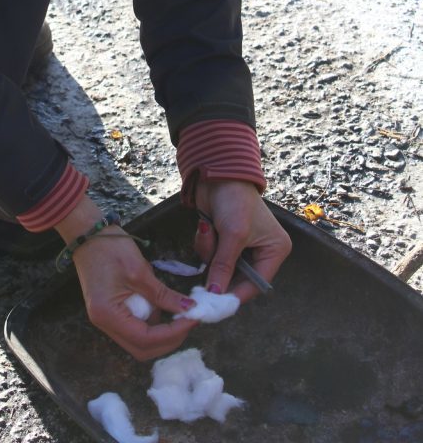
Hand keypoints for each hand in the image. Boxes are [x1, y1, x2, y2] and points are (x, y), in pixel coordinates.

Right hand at [56, 196, 197, 360]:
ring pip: (138, 342)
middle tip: (188, 321)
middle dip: (168, 339)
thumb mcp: (140, 271)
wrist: (88, 233)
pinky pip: (134, 328)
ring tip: (178, 314)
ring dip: (161, 333)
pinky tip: (162, 308)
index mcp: (109, 315)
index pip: (145, 339)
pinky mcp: (109, 312)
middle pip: (141, 348)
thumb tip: (190, 309)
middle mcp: (105, 324)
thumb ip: (164, 295)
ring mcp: (105, 320)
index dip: (172, 333)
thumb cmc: (111, 249)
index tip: (193, 319)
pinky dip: (151, 324)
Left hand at [194, 179, 291, 302]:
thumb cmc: (236, 201)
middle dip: (220, 269)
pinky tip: (206, 226)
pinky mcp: (222, 240)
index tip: (218, 307)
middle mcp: (260, 251)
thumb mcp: (234, 235)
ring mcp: (239, 246)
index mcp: (274, 250)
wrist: (217, 173)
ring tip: (210, 230)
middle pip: (236, 278)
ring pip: (219, 267)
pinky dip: (205, 244)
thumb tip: (215, 295)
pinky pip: (210, 255)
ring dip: (210, 252)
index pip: (257, 284)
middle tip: (205, 273)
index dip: (237, 295)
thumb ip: (225, 266)